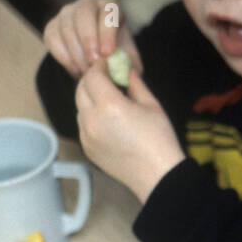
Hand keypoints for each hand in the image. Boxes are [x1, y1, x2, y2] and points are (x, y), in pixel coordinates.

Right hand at [43, 0, 141, 78]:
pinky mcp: (52, 27)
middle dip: (88, 40)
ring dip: (77, 54)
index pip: (108, 12)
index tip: (107, 53)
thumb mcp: (128, 60)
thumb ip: (129, 64)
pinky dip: (64, 58)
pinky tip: (76, 71)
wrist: (98, 61)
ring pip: (66, 27)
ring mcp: (67, 14)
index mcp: (110, 8)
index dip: (106, 32)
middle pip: (83, 14)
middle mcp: (87, 5)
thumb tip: (128, 74)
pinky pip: (53, 39)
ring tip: (88, 73)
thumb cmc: (118, 57)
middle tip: (93, 63)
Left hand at [73, 64, 184, 201]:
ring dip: (89, 99)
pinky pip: (83, 125)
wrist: (159, 177)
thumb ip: (136, 84)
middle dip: (92, 80)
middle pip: (80, 89)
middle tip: (106, 79)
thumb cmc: (161, 141)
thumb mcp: (153, 106)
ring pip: (80, 107)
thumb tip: (126, 71)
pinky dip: (91, 118)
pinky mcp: (87, 148)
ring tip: (108, 102)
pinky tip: (108, 122)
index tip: (108, 65)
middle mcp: (92, 119)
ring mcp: (86, 135)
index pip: (93, 76)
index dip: (99, 67)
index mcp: (110, 105)